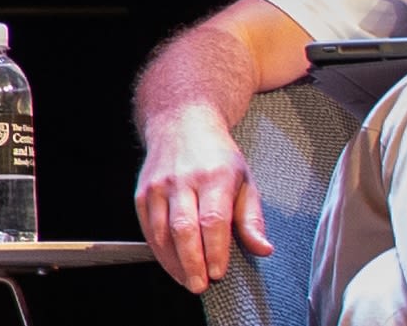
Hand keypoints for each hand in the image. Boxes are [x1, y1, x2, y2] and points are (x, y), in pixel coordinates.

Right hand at [133, 104, 272, 292]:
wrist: (183, 122)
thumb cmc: (218, 155)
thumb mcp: (245, 179)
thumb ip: (252, 219)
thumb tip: (263, 249)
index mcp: (216, 174)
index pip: (214, 219)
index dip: (215, 250)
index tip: (218, 272)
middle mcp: (186, 178)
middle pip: (185, 229)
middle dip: (193, 262)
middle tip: (200, 285)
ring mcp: (161, 185)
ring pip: (162, 233)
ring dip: (174, 262)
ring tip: (188, 279)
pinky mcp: (143, 192)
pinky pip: (148, 229)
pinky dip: (160, 252)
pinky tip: (172, 264)